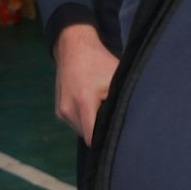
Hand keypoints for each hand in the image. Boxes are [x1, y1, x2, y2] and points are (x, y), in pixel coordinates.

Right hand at [53, 23, 118, 143]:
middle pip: (87, 135)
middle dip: (98, 130)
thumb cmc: (99, 62)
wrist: (74, 48)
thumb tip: (131, 123)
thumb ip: (120, 101)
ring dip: (90, 124)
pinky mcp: (59, 111)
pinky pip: (74, 123)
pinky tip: (89, 105)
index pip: (92, 137)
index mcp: (84, 102)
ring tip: (98, 107)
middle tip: (110, 116)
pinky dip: (83, 119)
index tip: (115, 140)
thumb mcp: (115, 79)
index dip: (104, 141)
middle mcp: (69, 109)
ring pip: (80, 130)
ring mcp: (62, 111)